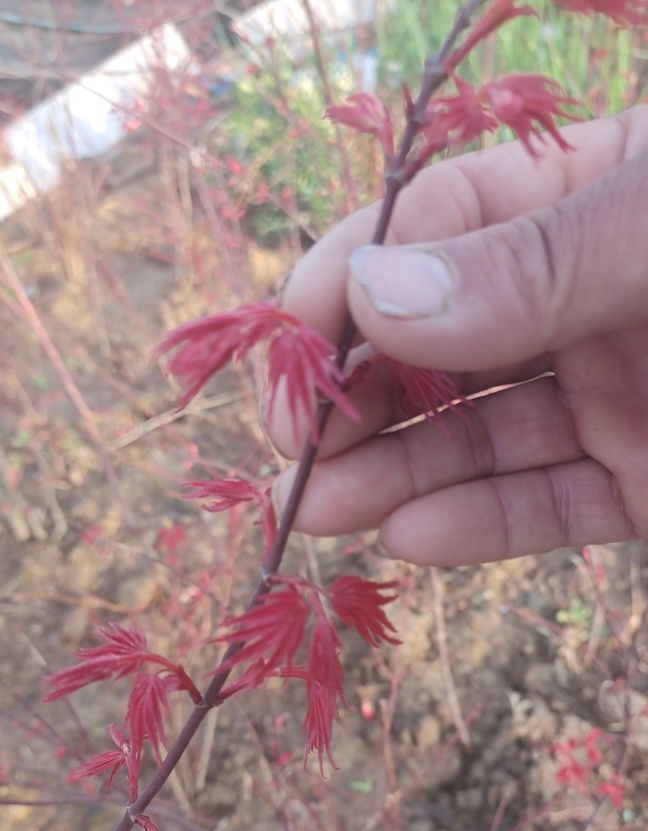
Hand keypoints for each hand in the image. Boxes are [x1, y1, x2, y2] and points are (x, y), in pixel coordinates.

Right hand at [266, 107, 647, 565]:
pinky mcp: (641, 485)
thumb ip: (533, 261)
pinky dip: (482, 525)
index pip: (444, 222)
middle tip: (289, 447)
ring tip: (317, 509)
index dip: (354, 280)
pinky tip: (411, 536)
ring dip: (396, 474)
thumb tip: (370, 294)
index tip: (287, 344)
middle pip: (444, 342)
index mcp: (593, 201)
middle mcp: (588, 301)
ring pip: (483, 436)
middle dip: (358, 395)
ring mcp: (615, 396)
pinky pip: (550, 506)